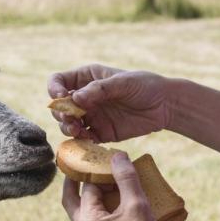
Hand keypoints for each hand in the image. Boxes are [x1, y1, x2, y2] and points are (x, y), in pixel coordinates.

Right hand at [47, 64, 169, 141]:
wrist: (165, 105)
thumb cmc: (145, 86)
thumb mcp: (123, 82)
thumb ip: (100, 89)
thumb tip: (76, 98)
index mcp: (87, 78)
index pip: (58, 81)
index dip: (54, 89)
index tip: (61, 97)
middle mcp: (85, 97)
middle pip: (59, 106)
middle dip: (60, 113)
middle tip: (71, 119)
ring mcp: (91, 116)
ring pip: (68, 124)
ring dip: (67, 128)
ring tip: (77, 131)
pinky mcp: (100, 133)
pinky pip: (84, 140)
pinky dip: (81, 142)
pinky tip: (87, 140)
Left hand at [61, 152, 181, 220]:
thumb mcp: (137, 204)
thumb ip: (126, 177)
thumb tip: (116, 155)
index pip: (87, 187)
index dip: (96, 171)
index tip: (102, 159)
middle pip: (72, 203)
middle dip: (75, 184)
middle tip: (79, 168)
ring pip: (83, 217)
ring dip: (89, 201)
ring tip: (101, 188)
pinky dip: (98, 216)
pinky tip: (113, 213)